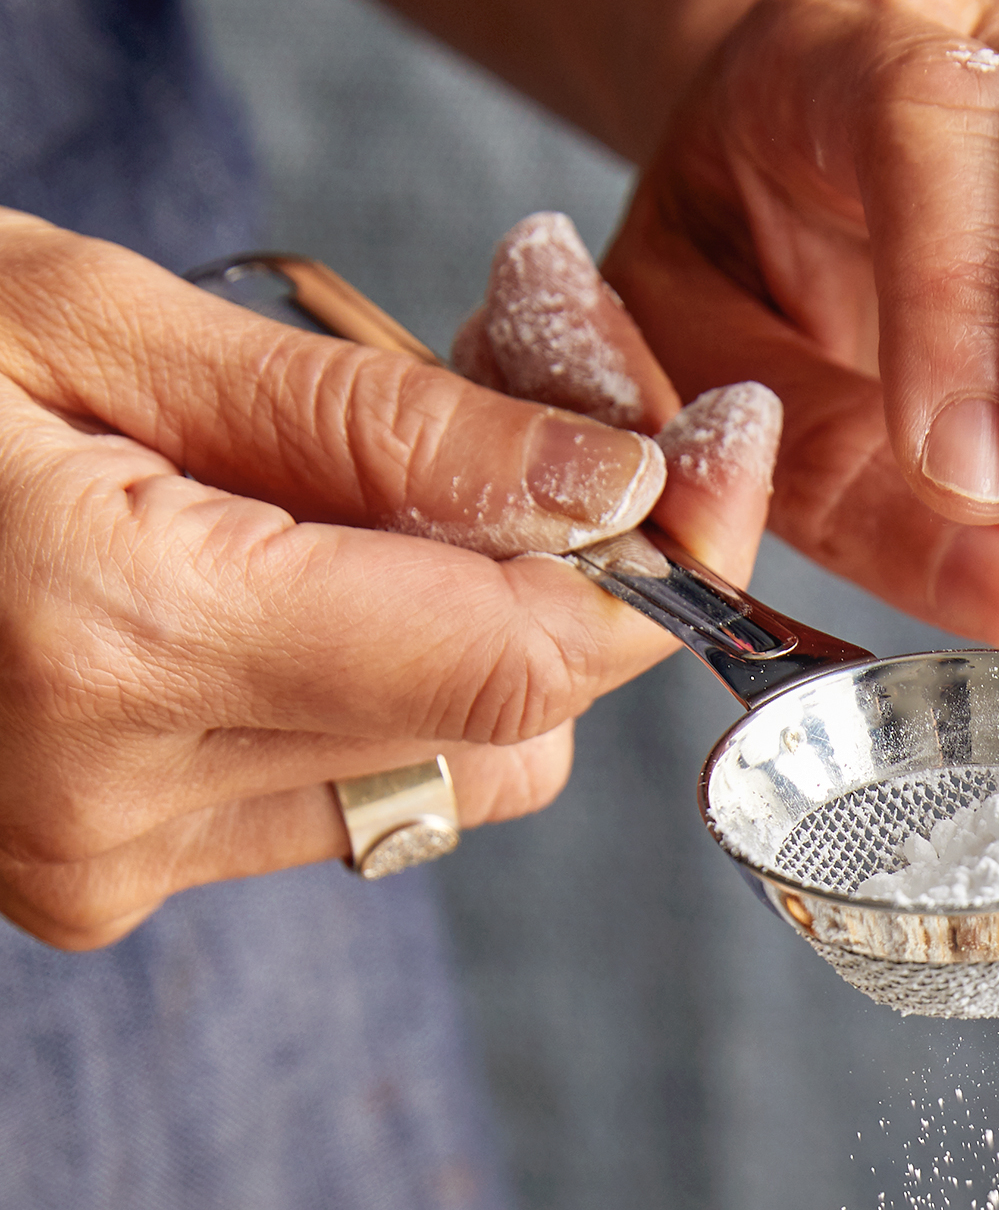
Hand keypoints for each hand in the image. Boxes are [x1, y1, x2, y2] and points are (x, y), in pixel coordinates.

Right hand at [0, 213, 771, 948]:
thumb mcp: (91, 320)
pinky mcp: (93, 889)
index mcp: (120, 636)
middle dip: (547, 584)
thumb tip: (610, 487)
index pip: (519, 658)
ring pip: (440, 786)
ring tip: (319, 500)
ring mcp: (103, 867)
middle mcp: (121, 800)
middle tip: (499, 426)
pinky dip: (351, 699)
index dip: (645, 560)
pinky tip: (252, 588)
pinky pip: (333, 807)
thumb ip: (370, 423)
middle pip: (507, 736)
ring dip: (447, 646)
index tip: (696, 454)